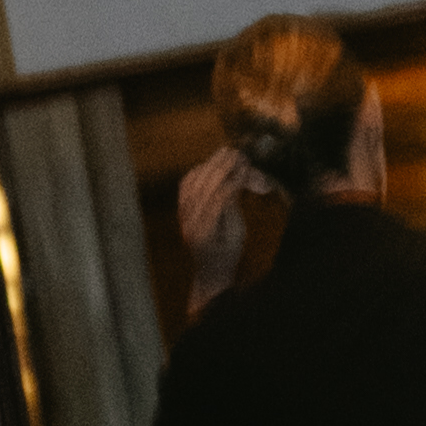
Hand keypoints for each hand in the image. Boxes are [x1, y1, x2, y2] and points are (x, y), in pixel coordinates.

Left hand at [175, 137, 255, 286]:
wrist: (209, 272)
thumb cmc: (228, 256)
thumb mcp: (237, 234)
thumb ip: (233, 208)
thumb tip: (235, 179)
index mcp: (204, 233)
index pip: (217, 200)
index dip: (231, 181)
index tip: (245, 167)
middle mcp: (188, 222)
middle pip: (202, 188)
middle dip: (219, 168)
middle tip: (235, 153)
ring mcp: (181, 216)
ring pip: (191, 184)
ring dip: (208, 165)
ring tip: (224, 153)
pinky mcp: (180, 210)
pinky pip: (185, 186)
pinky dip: (196, 172)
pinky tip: (209, 164)